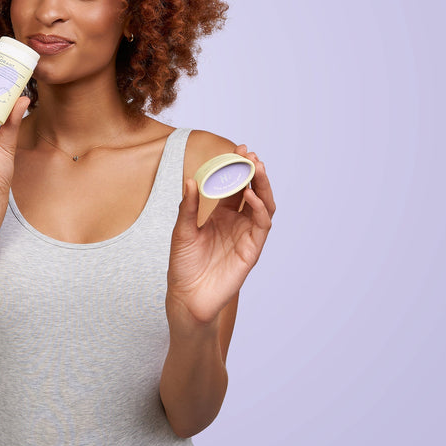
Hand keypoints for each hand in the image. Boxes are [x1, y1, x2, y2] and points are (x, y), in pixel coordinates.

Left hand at [166, 145, 274, 325]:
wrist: (186, 296)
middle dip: (254, 173)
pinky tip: (251, 195)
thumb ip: (188, 207)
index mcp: (222, 215)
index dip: (238, 168)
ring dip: (262, 186)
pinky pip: (262, 226)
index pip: (235, 186)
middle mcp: (237, 223)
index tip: (240, 149)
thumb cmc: (183, 265)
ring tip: (257, 168)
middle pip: (253, 192)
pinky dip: (260, 208)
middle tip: (252, 155)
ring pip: (264, 205)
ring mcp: (246, 236)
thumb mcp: (182, 230)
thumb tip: (190, 180)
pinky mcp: (252, 250)